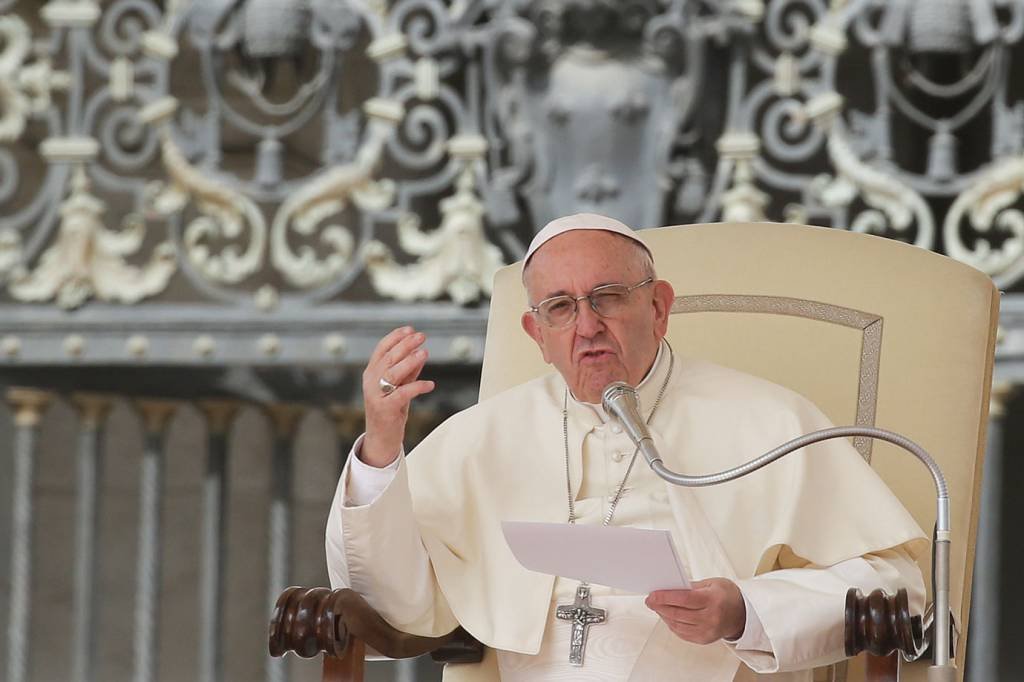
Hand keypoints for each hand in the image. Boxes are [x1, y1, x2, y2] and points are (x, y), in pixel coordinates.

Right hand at [361, 326, 434, 466]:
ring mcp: (376, 395)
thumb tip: (420, 353)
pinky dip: (418, 387)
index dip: (395, 337)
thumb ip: (408, 372)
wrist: (381, 438)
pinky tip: (430, 385)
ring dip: (410, 361)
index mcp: (371, 373)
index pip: (381, 349)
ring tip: (424, 353)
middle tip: (421, 336)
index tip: (410, 329)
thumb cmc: (391, 410)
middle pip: (388, 358)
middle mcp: (371, 381)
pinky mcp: (385, 408)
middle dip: (405, 344)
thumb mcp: (399, 387)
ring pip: (393, 373)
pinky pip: (403, 393)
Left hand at [645, 578, 745, 644]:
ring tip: (657, 606)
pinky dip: (671, 624)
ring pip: (677, 625)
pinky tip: (667, 616)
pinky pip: (681, 633)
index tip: (652, 594)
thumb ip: (690, 586)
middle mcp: (711, 618)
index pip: (684, 599)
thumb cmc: (727, 595)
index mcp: (713, 601)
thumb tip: (668, 587)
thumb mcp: (711, 583)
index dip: (665, 597)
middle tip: (650, 600)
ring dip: (663, 615)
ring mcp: (707, 631)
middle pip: (678, 614)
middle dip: (660, 606)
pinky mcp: (703, 640)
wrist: (742, 614)